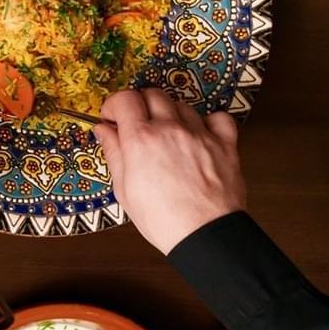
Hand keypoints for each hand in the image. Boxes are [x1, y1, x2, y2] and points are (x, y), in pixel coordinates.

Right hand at [95, 88, 247, 253]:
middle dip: (141, 105)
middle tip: (137, 124)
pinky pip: (218, 118)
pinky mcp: (225, 144)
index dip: (115, 105)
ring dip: (170, 114)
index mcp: (141, 139)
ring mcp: (200, 134)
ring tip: (168, 134)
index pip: (124, 99)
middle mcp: (170, 129)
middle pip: (153, 94)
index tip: (113, 118)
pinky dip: (208, 121)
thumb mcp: (124, 188)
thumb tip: (104, 130)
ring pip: (182, 104)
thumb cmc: (161, 218)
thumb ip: (114, 152)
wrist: (203, 235)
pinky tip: (200, 134)